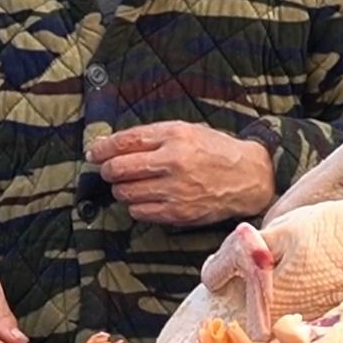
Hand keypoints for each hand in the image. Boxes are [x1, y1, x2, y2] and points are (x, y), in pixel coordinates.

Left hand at [87, 120, 275, 224]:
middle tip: (110, 170)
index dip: (102, 148)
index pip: (125, 142)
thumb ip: (151, 136)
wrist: (248, 177)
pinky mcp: (178, 212)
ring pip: (125, 193)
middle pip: (118, 169)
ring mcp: (175, 190)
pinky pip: (139, 212)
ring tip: (132, 184)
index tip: (94, 153)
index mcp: (175, 136)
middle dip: (108, 170)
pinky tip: (147, 198)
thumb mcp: (186, 130)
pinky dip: (136, 205)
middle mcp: (173, 162)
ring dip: (122, 189)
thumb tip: (110, 145)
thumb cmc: (215, 151)